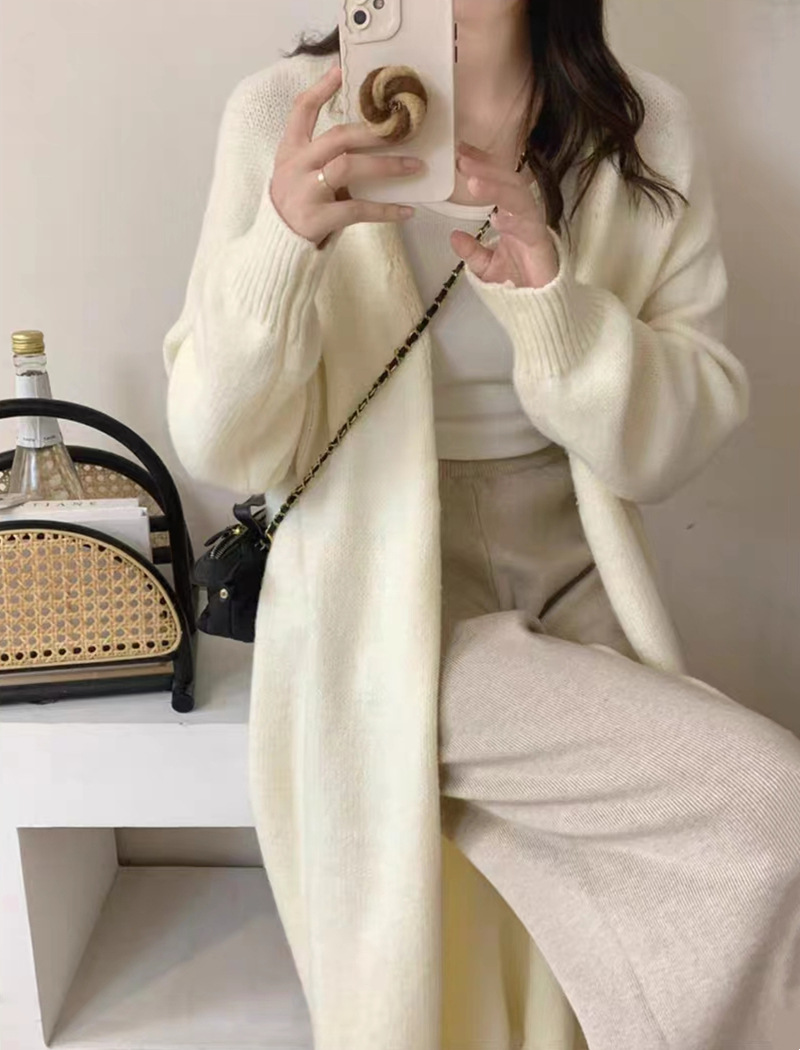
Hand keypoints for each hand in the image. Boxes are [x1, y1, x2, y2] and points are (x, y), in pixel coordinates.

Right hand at [270, 64, 424, 247]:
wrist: (278, 244)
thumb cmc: (298, 204)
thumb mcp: (300, 173)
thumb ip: (324, 156)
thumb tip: (372, 140)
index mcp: (291, 150)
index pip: (301, 110)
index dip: (321, 89)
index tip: (341, 71)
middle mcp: (296, 166)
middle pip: (337, 137)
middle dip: (373, 132)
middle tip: (402, 129)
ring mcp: (306, 192)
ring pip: (348, 167)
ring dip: (386, 165)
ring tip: (415, 166)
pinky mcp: (318, 218)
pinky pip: (357, 210)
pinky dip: (385, 211)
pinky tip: (407, 211)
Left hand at [450, 142, 558, 287]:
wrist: (539, 307)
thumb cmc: (517, 284)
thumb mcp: (487, 267)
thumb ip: (472, 252)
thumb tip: (454, 236)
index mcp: (511, 216)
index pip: (497, 183)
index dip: (482, 166)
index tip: (461, 153)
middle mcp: (523, 215)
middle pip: (508, 182)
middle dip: (487, 169)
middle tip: (463, 158)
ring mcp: (533, 227)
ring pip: (518, 198)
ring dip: (496, 188)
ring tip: (472, 182)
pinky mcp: (541, 243)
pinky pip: (529, 225)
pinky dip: (513, 219)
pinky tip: (498, 216)